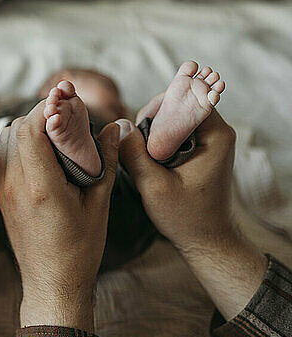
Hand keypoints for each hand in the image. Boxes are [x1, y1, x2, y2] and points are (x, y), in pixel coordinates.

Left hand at [0, 101, 119, 328]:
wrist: (52, 284)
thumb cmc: (80, 251)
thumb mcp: (99, 207)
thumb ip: (104, 163)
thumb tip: (113, 129)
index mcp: (42, 187)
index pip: (31, 129)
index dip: (47, 107)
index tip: (66, 99)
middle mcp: (15, 186)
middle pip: (15, 129)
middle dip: (39, 114)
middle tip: (64, 114)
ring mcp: (3, 192)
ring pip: (3, 141)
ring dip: (25, 128)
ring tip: (52, 131)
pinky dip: (14, 144)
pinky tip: (36, 151)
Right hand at [120, 107, 237, 252]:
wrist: (206, 240)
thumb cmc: (186, 218)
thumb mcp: (154, 186)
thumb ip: (134, 154)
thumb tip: (118, 125)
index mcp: (216, 135)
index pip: (185, 96)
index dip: (157, 107)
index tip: (138, 129)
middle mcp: (218, 131)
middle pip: (180, 102)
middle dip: (153, 118)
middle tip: (135, 144)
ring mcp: (211, 139)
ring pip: (176, 116)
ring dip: (154, 130)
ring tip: (141, 155)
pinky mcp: (201, 148)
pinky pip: (176, 130)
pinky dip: (159, 139)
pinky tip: (149, 159)